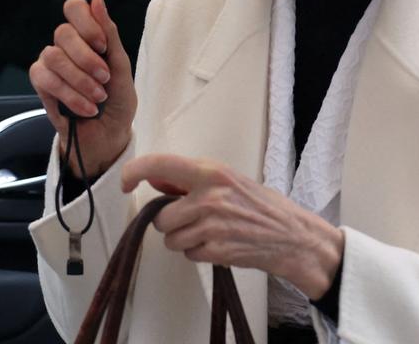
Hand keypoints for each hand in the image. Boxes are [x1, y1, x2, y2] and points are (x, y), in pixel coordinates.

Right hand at [28, 0, 135, 175]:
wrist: (108, 136)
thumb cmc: (118, 101)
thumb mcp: (122, 67)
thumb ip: (110, 35)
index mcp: (86, 36)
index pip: (74, 8)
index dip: (86, 23)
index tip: (103, 46)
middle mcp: (65, 46)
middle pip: (62, 32)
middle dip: (87, 58)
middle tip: (105, 78)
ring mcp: (50, 64)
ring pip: (53, 57)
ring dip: (80, 80)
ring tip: (98, 98)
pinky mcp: (41, 86)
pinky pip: (45, 79)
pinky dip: (69, 95)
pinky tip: (86, 108)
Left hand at [122, 153, 344, 299]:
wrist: (293, 237)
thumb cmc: (262, 206)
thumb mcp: (228, 180)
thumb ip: (191, 180)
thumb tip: (155, 178)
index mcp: (212, 172)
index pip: (160, 164)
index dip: (134, 172)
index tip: (125, 182)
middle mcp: (210, 196)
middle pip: (161, 216)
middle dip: (171, 222)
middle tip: (194, 218)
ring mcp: (213, 226)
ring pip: (171, 239)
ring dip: (184, 239)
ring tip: (212, 232)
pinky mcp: (217, 251)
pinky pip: (188, 254)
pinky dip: (199, 253)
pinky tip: (220, 244)